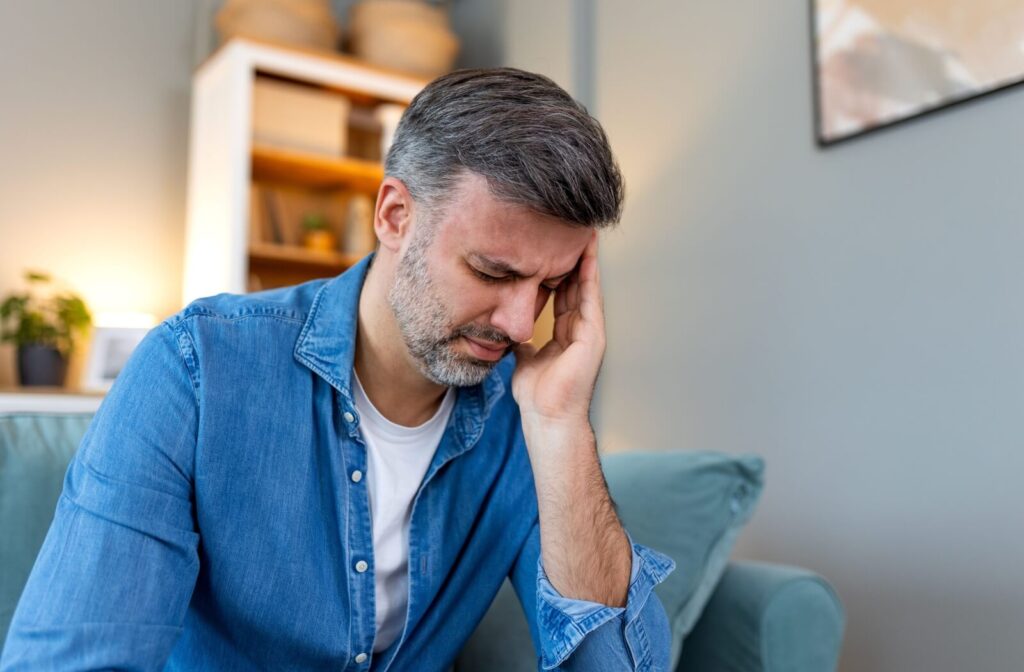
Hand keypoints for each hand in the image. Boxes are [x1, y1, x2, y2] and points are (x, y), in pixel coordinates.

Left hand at [512, 231, 604, 426]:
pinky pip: (590, 298)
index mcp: (565, 336)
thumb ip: (522, 343)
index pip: (561, 297)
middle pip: (574, 288)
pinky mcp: (593, 335)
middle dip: (571, 261)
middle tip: (567, 233)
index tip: (549, 251)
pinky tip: (587, 255)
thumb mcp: (524, 360)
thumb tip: (511, 333)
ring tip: (582, 234)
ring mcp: (589, 332)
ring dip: (584, 261)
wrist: (548, 416)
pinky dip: (589, 275)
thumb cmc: (537, 396)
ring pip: (585, 288)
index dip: (556, 274)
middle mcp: (579, 331)